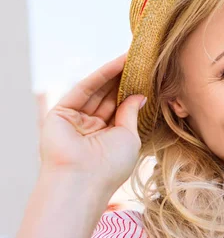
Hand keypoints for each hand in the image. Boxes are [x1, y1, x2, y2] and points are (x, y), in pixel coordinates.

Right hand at [39, 52, 145, 194]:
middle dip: (124, 79)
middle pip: (109, 97)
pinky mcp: (61, 112)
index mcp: (107, 137)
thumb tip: (140, 96)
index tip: (148, 75)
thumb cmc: (111, 165)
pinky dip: (101, 75)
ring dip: (115, 73)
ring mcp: (75, 120)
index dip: (132, 91)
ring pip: (97, 91)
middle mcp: (90, 128)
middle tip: (141, 60)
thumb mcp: (129, 137)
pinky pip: (85, 89)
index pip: (120, 108)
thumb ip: (130, 114)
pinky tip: (118, 64)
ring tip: (132, 57)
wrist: (83, 180)